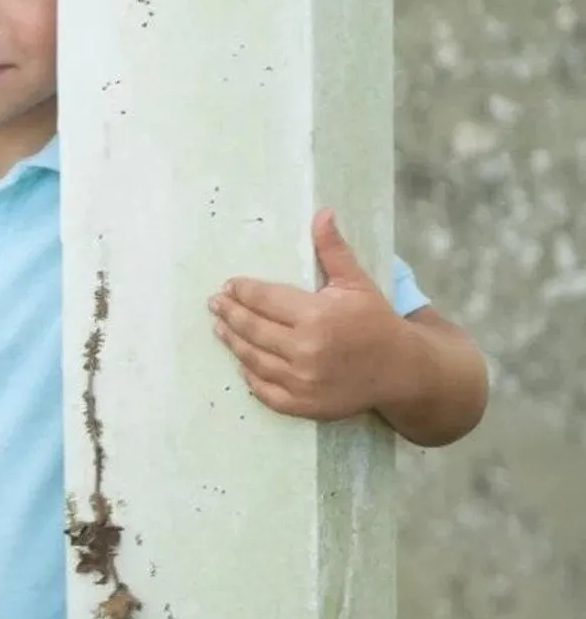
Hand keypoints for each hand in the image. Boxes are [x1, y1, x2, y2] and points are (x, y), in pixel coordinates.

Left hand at [208, 208, 406, 421]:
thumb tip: (322, 213)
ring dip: (233, 342)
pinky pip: (266, 392)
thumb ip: (333, 250)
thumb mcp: (356, 282)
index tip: (229, 285)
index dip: (243, 291)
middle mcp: (305, 350)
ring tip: (220, 328)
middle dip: (230, 313)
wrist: (402, 371)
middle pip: (253, 328)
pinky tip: (242, 363)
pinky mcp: (304, 405)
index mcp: (316, 316)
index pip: (265, 299)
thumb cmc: (376, 322)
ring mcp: (303, 381)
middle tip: (215, 303)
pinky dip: (251, 377)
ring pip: (254, 359)